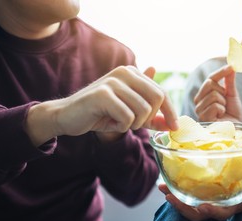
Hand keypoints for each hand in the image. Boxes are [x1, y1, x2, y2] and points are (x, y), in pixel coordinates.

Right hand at [26, 65, 177, 145]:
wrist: (67, 116)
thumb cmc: (100, 115)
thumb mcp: (131, 115)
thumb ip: (152, 116)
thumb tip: (173, 123)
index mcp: (133, 73)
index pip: (162, 92)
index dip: (171, 112)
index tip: (175, 127)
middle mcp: (125, 72)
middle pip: (157, 98)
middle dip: (150, 118)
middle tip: (134, 124)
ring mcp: (113, 81)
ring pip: (144, 110)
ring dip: (134, 124)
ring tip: (118, 122)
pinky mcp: (103, 94)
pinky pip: (128, 117)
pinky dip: (121, 126)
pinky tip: (109, 123)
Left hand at [159, 175, 241, 220]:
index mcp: (231, 207)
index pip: (220, 214)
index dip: (211, 212)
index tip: (203, 207)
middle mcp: (218, 207)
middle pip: (198, 214)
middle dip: (183, 207)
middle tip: (169, 196)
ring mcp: (210, 202)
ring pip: (190, 205)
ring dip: (176, 197)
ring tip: (162, 187)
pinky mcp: (204, 194)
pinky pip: (189, 195)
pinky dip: (177, 189)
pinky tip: (167, 180)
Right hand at [193, 65, 241, 121]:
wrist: (235, 129)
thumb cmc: (232, 114)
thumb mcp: (232, 95)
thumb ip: (229, 82)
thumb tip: (232, 66)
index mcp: (204, 94)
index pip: (210, 78)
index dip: (220, 72)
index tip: (231, 66)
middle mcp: (199, 101)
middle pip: (209, 84)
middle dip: (222, 91)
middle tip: (225, 101)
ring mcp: (199, 109)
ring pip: (213, 95)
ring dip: (223, 103)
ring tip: (222, 112)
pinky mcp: (202, 118)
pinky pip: (214, 106)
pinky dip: (222, 110)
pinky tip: (220, 117)